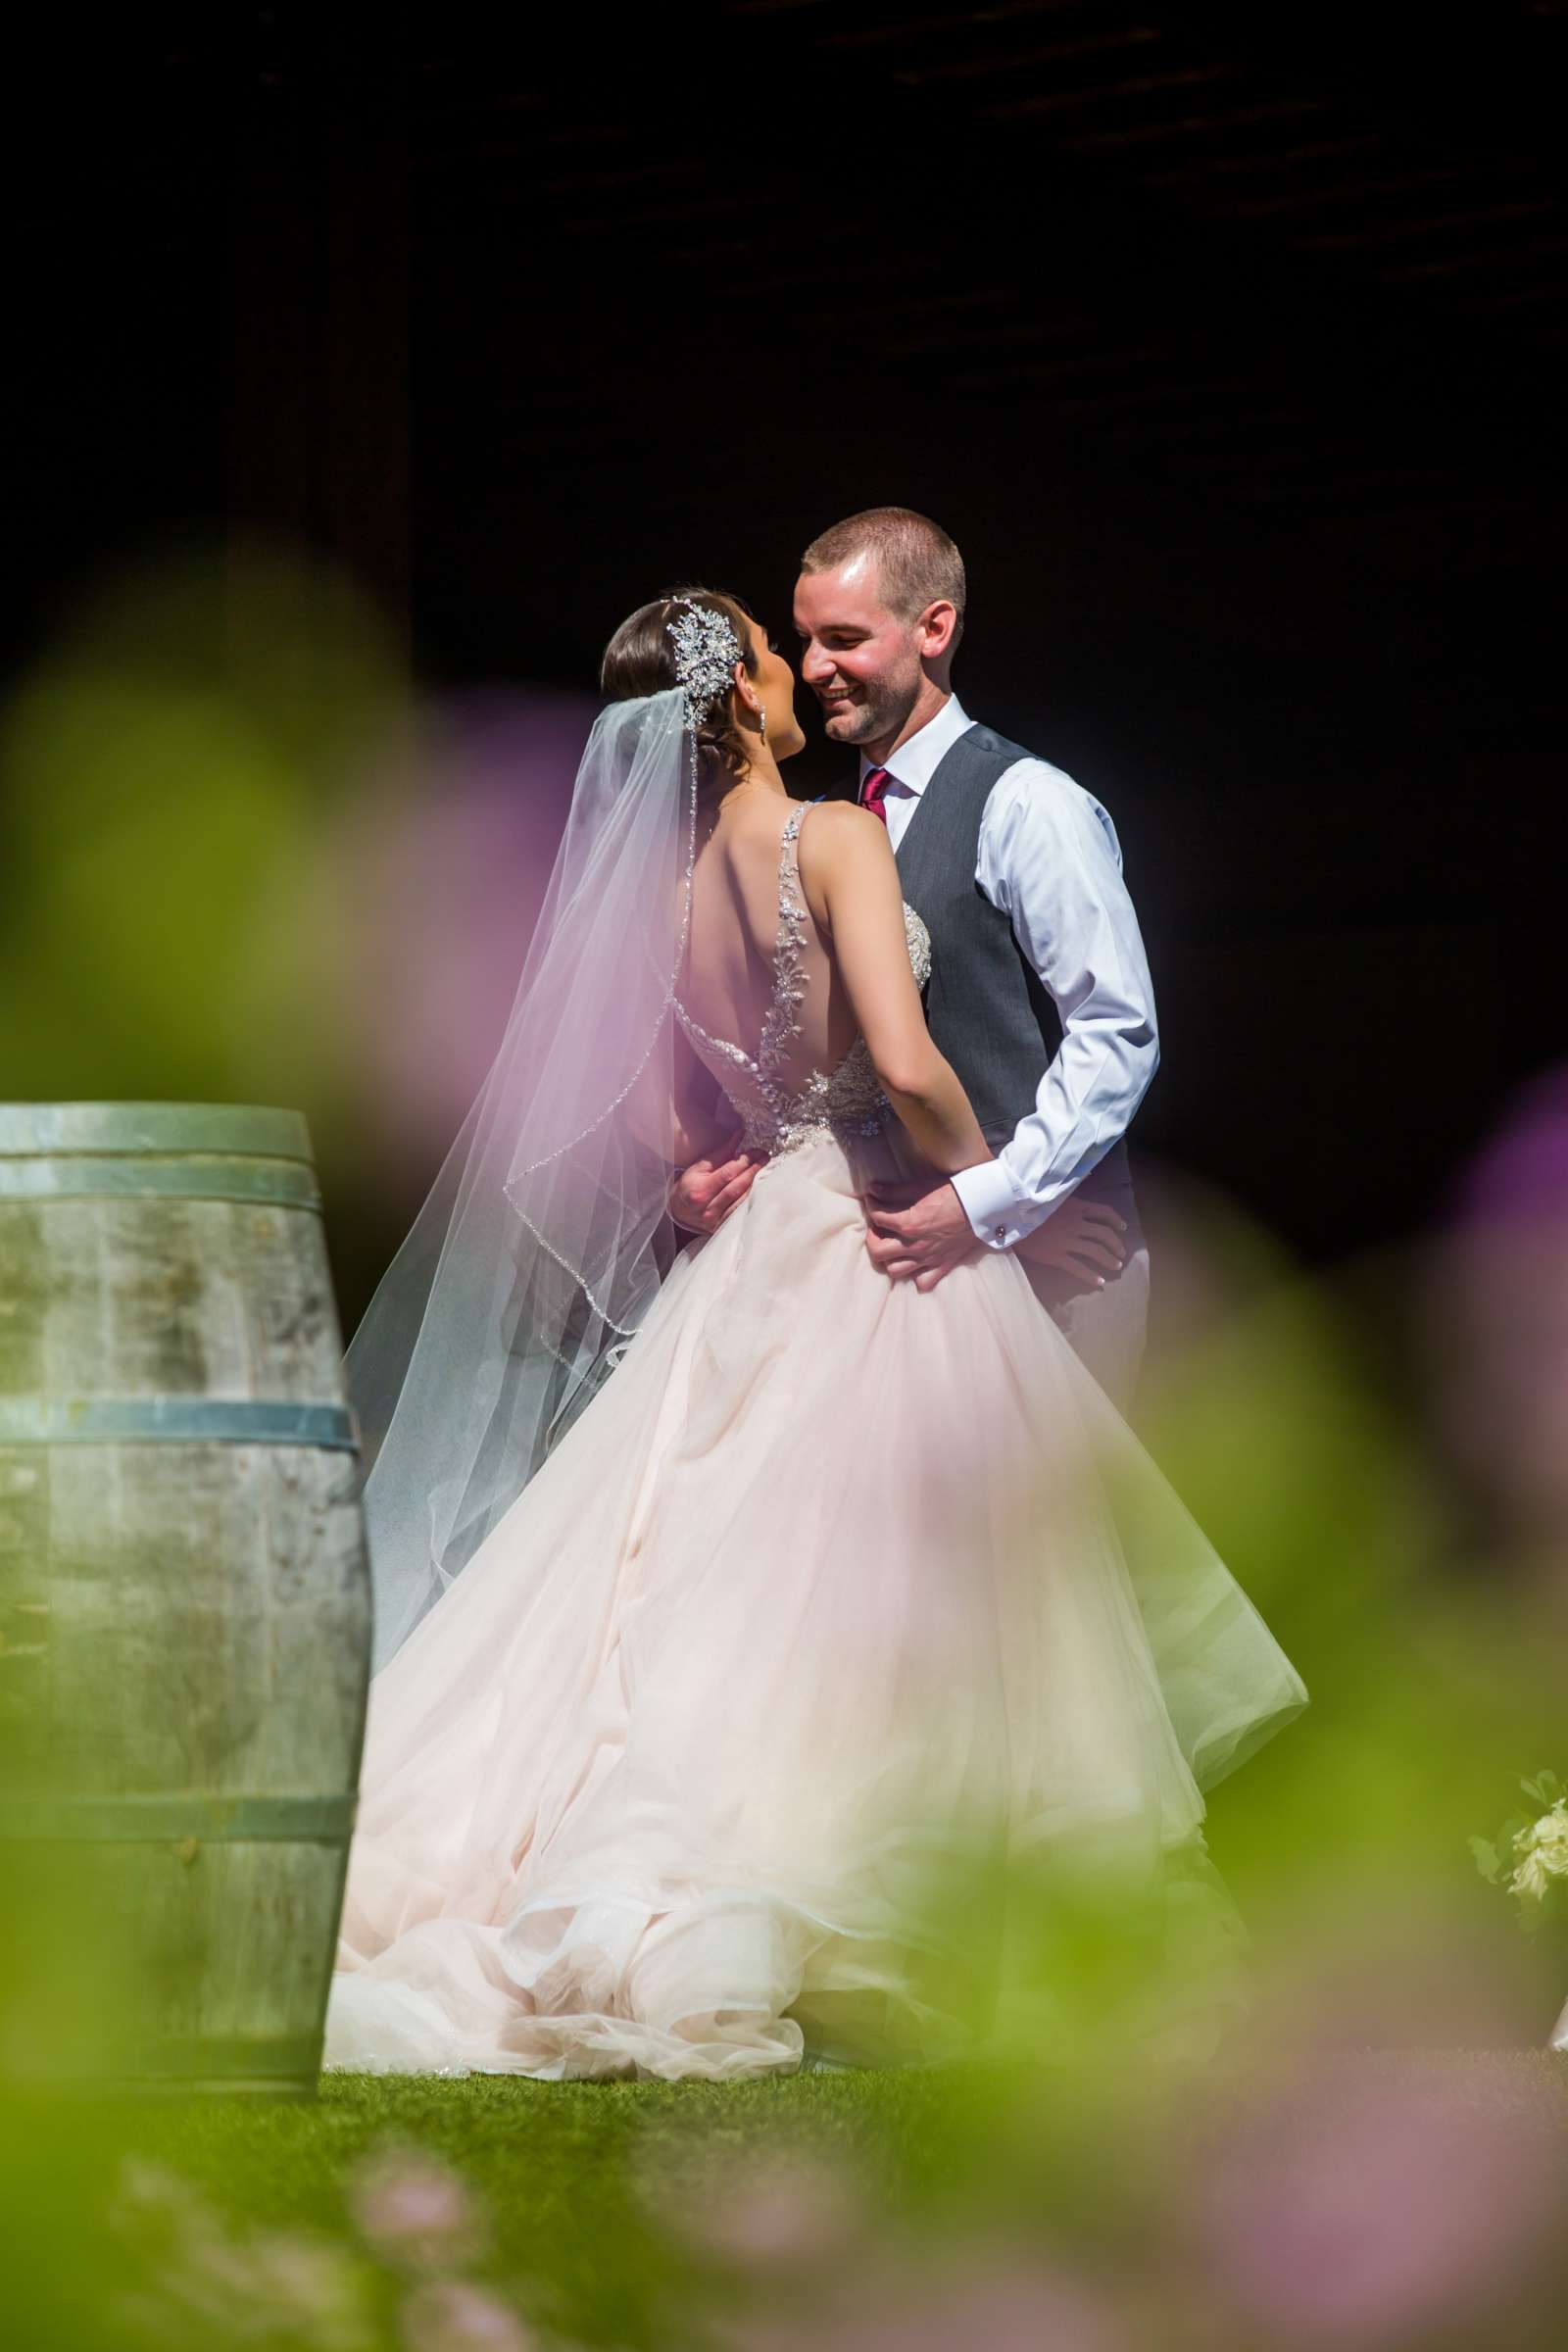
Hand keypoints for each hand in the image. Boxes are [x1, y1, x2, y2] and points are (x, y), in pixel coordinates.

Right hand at [668, 1147, 763, 1235]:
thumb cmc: (689, 1185)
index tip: (757, 1151)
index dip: (745, 1161)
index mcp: (701, 1189)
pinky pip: (740, 1212)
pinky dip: (751, 1199)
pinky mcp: (721, 1227)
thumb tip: (739, 1135)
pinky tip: (759, 1188)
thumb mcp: (699, 1167)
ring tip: (766, 1170)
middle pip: (737, 1186)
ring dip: (757, 1184)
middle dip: (754, 1170)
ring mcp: (716, 1220)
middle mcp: (708, 1207)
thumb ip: (721, 1152)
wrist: (678, 1210)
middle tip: (765, 1157)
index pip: (728, 1173)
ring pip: (742, 1201)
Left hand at [864, 1179, 982, 1292]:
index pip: (878, 1218)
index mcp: (909, 1224)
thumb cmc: (954, 1193)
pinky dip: (915, 1276)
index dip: (872, 1206)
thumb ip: (894, 1191)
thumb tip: (872, 1190)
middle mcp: (915, 1245)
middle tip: (878, 1229)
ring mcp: (928, 1259)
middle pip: (878, 1251)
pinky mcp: (942, 1265)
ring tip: (894, 1246)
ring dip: (890, 1258)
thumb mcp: (922, 1187)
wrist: (983, 1205)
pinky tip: (915, 1263)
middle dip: (873, 1238)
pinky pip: (922, 1282)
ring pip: (895, 1270)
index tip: (872, 1200)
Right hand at [1015, 1196, 1128, 1286]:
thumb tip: (1089, 1172)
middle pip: (1104, 1235)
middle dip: (1116, 1245)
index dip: (1116, 1220)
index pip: (1104, 1212)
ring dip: (1109, 1260)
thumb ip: (1071, 1185)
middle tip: (1121, 1254)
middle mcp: (1075, 1224)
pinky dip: (1091, 1276)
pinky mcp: (1055, 1256)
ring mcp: (1066, 1241)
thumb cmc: (1028, 1202)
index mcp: (1076, 1206)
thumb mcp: (1052, 1191)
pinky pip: (1078, 1268)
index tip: (1123, 1228)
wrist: (1007, 1217)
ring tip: (1116, 1266)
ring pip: (1095, 1252)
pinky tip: (1100, 1282)